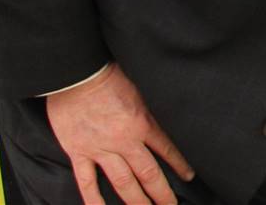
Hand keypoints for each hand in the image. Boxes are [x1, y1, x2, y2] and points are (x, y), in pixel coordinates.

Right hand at [45, 63, 193, 204]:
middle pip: (148, 174)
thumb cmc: (109, 73)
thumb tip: (169, 112)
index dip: (179, 165)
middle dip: (161, 193)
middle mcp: (124, 141)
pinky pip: (86, 181)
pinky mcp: (78, 152)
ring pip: (122, 182)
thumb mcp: (141, 86)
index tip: (189, 177)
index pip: (167, 149)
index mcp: (142, 123)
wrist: (77, 73)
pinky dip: (93, 198)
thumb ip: (152, 106)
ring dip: (136, 201)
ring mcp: (100, 149)